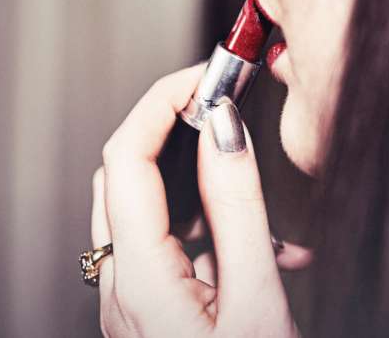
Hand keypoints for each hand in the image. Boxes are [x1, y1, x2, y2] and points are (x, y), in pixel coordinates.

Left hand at [90, 64, 300, 336]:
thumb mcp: (259, 302)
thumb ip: (237, 210)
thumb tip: (223, 127)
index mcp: (139, 282)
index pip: (126, 158)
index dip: (162, 102)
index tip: (207, 76)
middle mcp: (121, 292)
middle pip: (125, 178)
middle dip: (172, 131)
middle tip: (226, 108)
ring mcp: (131, 307)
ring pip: (147, 213)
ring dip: (199, 190)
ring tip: (264, 198)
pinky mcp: (150, 318)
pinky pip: (165, 252)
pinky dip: (207, 232)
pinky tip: (267, 250)